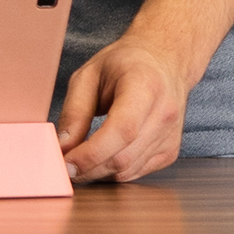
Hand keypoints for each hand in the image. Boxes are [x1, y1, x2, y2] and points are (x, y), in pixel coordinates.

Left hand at [57, 29, 200, 183]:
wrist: (165, 60)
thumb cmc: (125, 64)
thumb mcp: (89, 75)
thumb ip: (75, 111)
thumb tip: (63, 147)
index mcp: (145, 86)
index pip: (122, 130)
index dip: (91, 154)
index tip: (66, 164)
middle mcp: (164, 112)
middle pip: (124, 157)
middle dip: (88, 168)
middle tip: (63, 166)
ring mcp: (171, 135)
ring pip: (128, 170)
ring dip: (98, 172)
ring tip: (80, 159)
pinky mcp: (171, 151)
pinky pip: (136, 172)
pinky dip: (114, 170)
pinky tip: (103, 155)